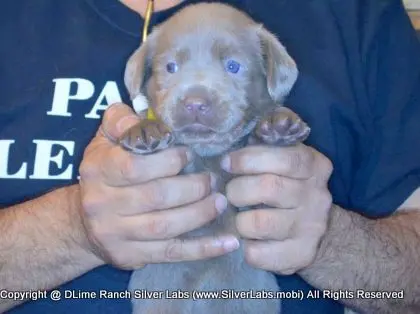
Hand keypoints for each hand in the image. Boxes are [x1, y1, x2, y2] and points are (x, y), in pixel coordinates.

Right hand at [78, 103, 236, 269]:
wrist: (84, 223)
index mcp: (97, 170)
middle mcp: (102, 204)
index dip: (169, 161)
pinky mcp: (131, 256)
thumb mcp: (104, 141)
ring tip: (220, 201)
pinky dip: (203, 249)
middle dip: (192, 187)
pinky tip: (228, 243)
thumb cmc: (104, 174)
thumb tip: (149, 119)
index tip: (189, 155)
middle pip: (156, 197)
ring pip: (166, 226)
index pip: (135, 166)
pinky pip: (172, 253)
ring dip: (200, 213)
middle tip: (212, 180)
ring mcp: (116, 234)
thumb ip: (121, 121)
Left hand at [223, 144, 332, 274]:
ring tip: (237, 218)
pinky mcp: (300, 255)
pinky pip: (258, 253)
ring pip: (259, 223)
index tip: (226, 163)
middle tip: (229, 193)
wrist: (320, 231)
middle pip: (268, 188)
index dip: (248, 159)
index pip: (284, 158)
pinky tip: (247, 239)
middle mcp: (317, 196)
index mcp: (315, 166)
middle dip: (237, 189)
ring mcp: (311, 228)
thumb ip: (272, 138)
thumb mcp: (287, 156)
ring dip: (238, 220)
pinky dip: (244, 246)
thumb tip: (253, 127)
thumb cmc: (289, 185)